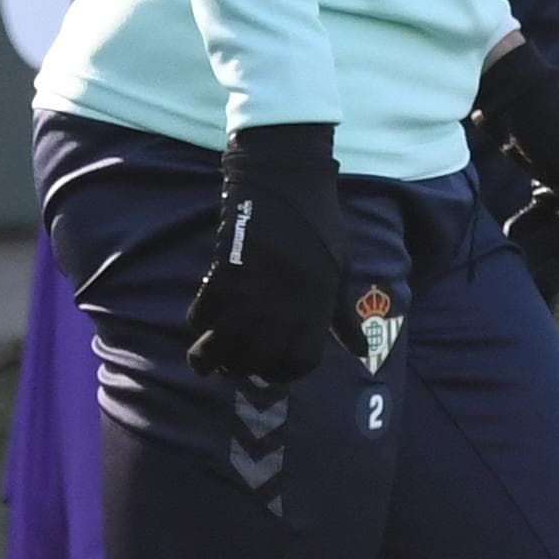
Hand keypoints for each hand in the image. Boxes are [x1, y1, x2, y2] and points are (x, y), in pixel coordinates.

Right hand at [186, 122, 356, 388]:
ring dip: (211, 357)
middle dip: (243, 370)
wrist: (288, 184)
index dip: (284, 374)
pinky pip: (200, 314)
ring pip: (222, 345)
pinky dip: (198, 323)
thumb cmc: (319, 226)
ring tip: (208, 359)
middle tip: (234, 368)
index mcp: (318, 307)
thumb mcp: (340, 272)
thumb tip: (360, 352)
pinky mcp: (224, 274)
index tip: (272, 371)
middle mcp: (285, 306)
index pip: (299, 362)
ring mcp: (253, 292)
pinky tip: (202, 322)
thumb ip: (342, 317)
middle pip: (256, 360)